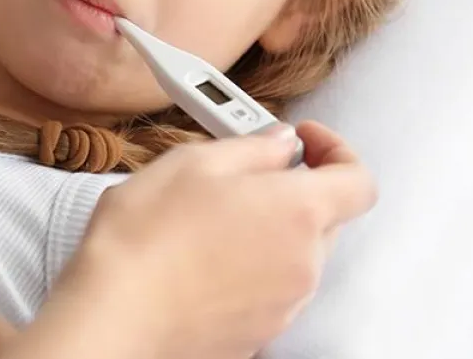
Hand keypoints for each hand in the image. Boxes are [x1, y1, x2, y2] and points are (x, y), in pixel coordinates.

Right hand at [34, 122, 375, 358]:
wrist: (114, 314)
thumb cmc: (145, 237)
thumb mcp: (193, 161)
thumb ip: (252, 146)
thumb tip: (279, 142)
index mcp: (298, 212)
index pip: (357, 180)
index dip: (336, 151)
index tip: (303, 140)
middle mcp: (303, 263)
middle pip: (325, 218)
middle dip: (292, 190)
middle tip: (240, 174)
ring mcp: (284, 304)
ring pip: (294, 255)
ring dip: (266, 231)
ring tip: (206, 219)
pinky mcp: (258, 333)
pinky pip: (269, 289)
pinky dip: (247, 268)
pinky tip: (199, 258)